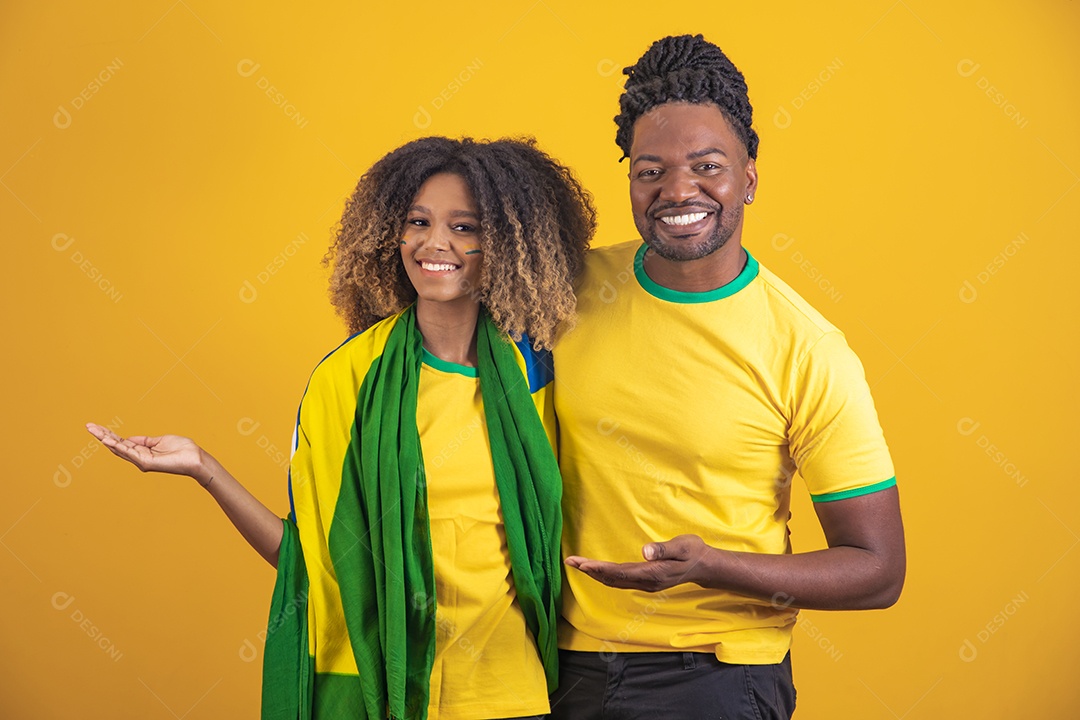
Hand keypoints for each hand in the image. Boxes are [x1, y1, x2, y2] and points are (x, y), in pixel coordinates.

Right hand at [85, 422, 208, 482]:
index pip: (121, 442)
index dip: (109, 434)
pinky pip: (129, 453)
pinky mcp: (146, 463)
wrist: (195, 458)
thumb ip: (144, 441)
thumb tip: (129, 439)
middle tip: (88, 426)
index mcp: (142, 451)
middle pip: (116, 445)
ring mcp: (142, 461)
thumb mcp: (159, 440)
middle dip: (102, 435)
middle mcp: (139, 457)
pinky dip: (117, 446)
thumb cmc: (182, 450)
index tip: (96, 427)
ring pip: (119, 448)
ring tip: (93, 430)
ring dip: (105, 439)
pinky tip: (107, 440)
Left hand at [564, 534, 710, 591]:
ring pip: (614, 582)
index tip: (583, 564)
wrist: (704, 566)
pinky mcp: (645, 581)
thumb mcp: (683, 546)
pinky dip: (605, 576)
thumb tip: (645, 551)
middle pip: (612, 579)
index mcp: (652, 574)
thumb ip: (664, 548)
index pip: (620, 573)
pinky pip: (620, 581)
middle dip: (591, 571)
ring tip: (577, 565)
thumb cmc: (693, 551)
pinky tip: (597, 571)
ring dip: (595, 574)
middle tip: (571, 562)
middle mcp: (646, 582)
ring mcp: (645, 584)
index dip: (600, 569)